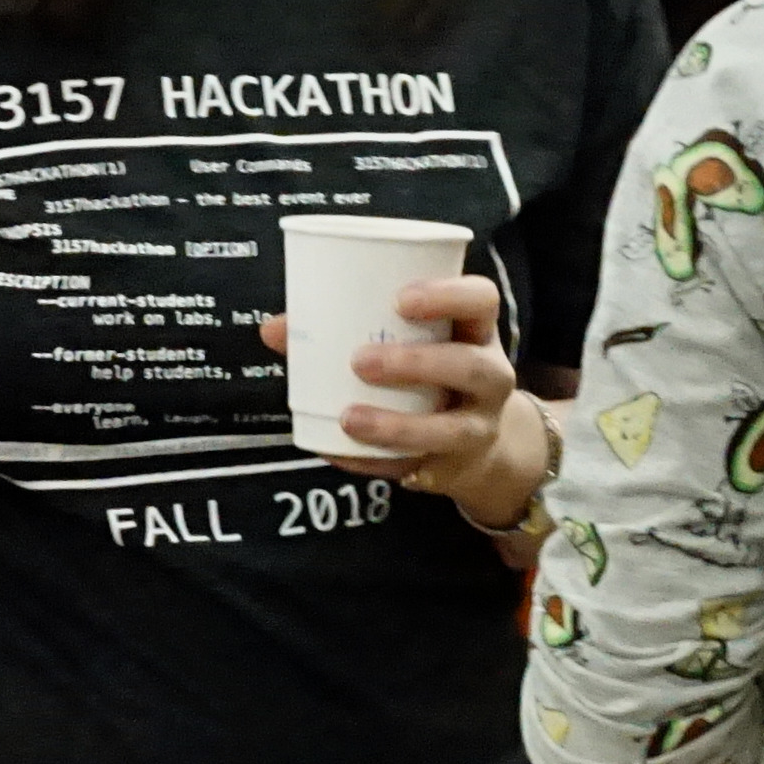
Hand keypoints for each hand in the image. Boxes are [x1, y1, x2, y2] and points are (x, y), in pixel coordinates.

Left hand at [260, 274, 544, 522]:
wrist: (476, 446)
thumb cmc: (430, 374)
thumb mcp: (407, 343)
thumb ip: (344, 330)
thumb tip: (275, 329)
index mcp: (475, 331)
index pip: (481, 300)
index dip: (448, 295)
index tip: (401, 299)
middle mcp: (488, 376)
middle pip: (469, 366)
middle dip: (415, 363)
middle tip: (359, 361)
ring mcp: (479, 424)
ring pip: (450, 428)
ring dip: (397, 425)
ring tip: (348, 418)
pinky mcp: (456, 465)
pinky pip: (417, 467)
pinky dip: (373, 462)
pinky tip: (340, 452)